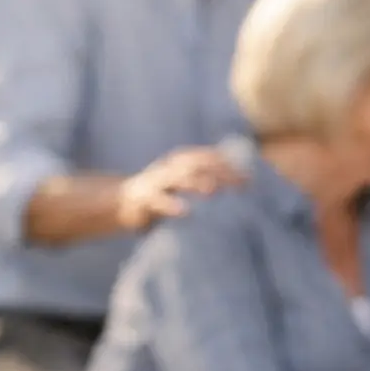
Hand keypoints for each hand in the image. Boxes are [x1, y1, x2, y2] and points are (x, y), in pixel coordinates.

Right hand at [117, 147, 244, 229]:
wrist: (121, 202)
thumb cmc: (162, 194)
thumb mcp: (184, 182)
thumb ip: (206, 179)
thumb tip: (242, 181)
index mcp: (180, 162)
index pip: (207, 158)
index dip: (228, 165)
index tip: (249, 178)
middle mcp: (169, 168)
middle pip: (197, 166)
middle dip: (220, 173)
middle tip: (241, 185)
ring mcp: (156, 182)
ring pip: (177, 178)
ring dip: (195, 182)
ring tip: (212, 189)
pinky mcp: (143, 200)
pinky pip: (158, 201)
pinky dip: (171, 205)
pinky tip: (185, 212)